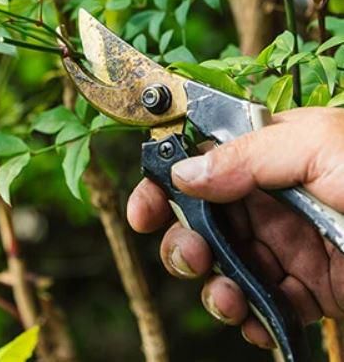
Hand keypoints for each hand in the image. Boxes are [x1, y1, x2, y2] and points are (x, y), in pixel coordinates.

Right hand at [127, 108, 343, 348]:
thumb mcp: (322, 147)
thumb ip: (247, 158)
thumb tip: (184, 172)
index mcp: (275, 153)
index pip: (203, 161)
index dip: (166, 181)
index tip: (143, 208)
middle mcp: (275, 198)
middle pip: (204, 216)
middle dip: (183, 237)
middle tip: (189, 255)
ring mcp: (290, 245)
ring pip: (225, 262)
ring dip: (211, 281)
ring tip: (223, 294)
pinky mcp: (310, 289)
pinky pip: (260, 302)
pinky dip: (247, 314)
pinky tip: (251, 317)